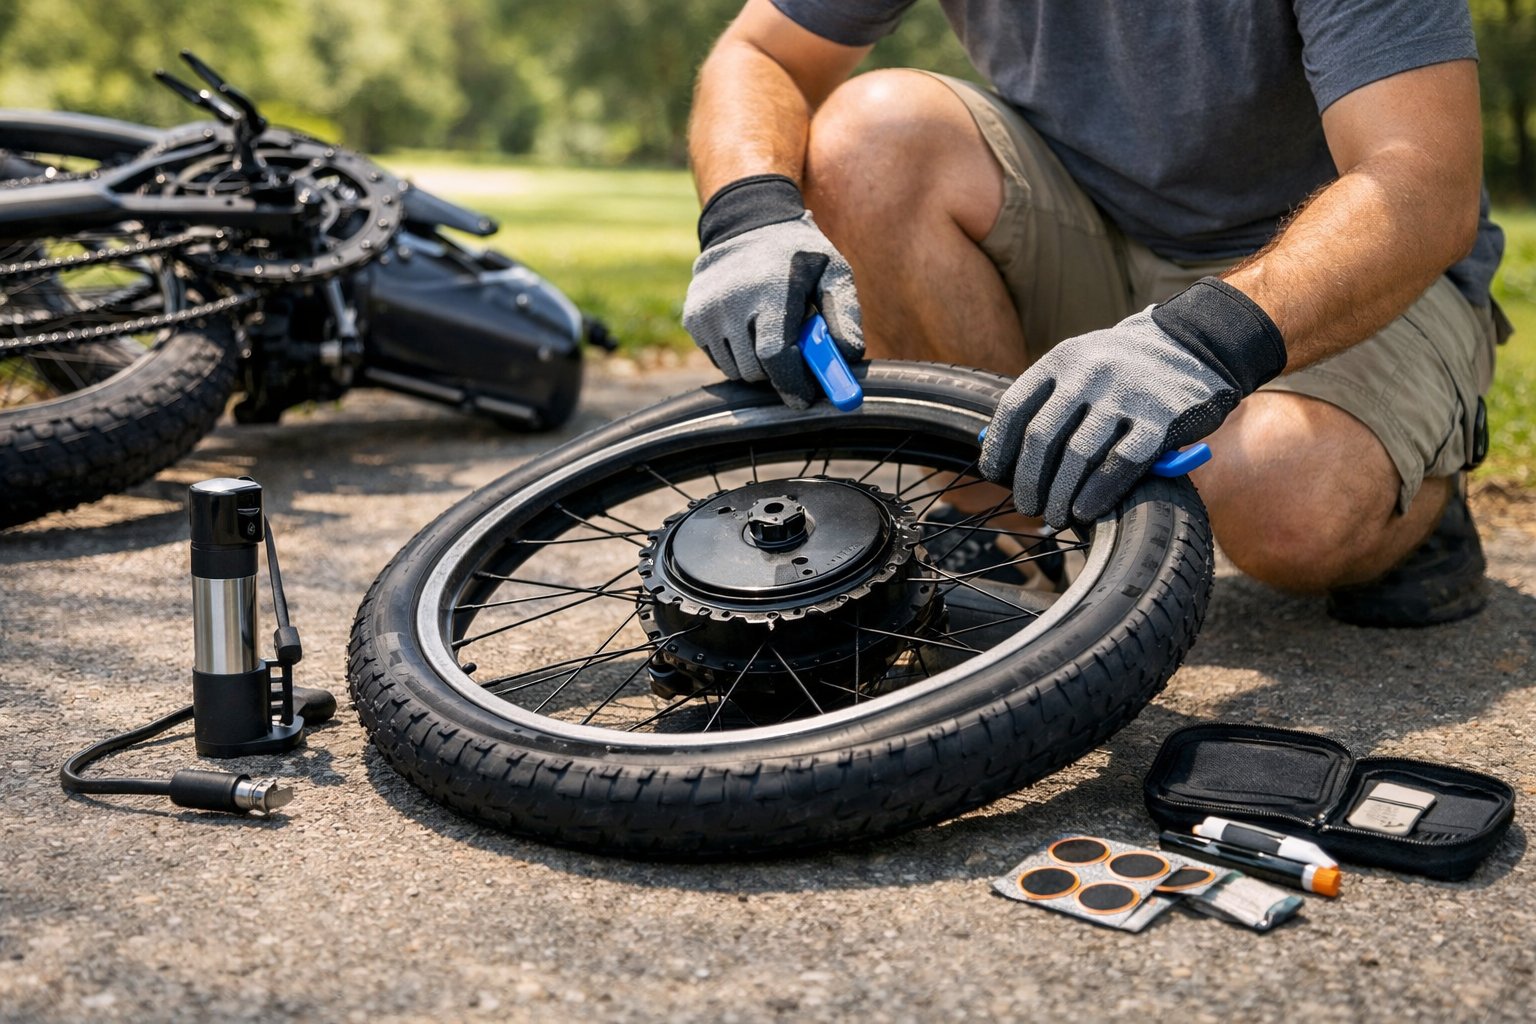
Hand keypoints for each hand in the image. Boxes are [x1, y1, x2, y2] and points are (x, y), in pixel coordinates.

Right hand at [683, 176, 863, 408]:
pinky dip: (738, 355)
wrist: (747, 223)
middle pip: (756, 370)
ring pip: (736, 370)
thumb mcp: (833, 272)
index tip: (805, 399)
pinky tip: (750, 327)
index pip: (775, 356)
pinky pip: (720, 359)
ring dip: (758, 365)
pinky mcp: (693, 319)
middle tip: (796, 359)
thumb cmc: (799, 253)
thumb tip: (847, 357)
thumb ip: (845, 314)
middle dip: (780, 374)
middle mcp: (731, 302)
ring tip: (772, 333)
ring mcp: (707, 312)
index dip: (792, 384)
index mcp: (770, 290)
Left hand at [979, 279, 1287, 527]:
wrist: (1197, 344)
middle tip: (1027, 506)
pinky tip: (1086, 512)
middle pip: (1042, 438)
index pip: (1015, 409)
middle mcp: (1089, 373)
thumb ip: (1048, 400)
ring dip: (1060, 495)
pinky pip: (1120, 465)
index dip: (999, 448)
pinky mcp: (1161, 419)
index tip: (994, 476)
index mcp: (1062, 359)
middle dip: (1028, 481)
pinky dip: (1098, 494)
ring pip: (1078, 456)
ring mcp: (1126, 395)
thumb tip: (1003, 453)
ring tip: (1055, 516)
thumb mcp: (1082, 364)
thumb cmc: (1126, 368)